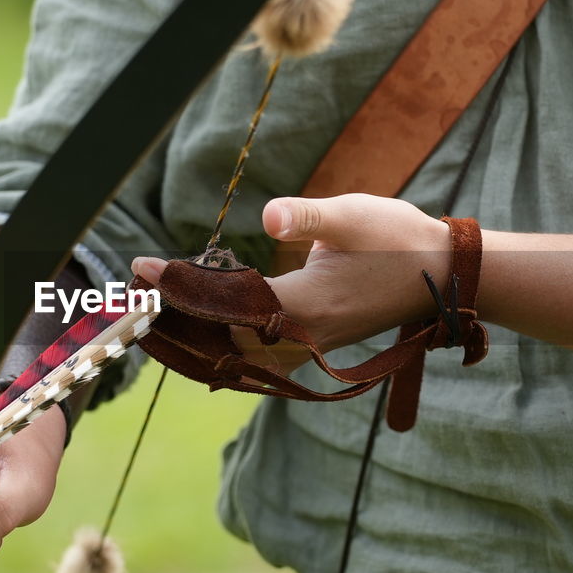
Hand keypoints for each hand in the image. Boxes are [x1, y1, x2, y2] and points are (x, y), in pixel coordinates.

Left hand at [132, 194, 449, 366]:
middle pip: (219, 339)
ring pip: (234, 354)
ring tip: (149, 317)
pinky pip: (253, 357)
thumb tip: (269, 215)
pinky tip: (196, 338)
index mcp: (307, 304)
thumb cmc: (398, 238)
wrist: (444, 277)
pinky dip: (219, 348)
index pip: (225, 301)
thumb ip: (309, 217)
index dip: (179, 288)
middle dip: (172, 319)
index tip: (141, 269)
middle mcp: (303, 335)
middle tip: (128, 299)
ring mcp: (309, 346)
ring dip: (192, 336)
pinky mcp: (313, 345)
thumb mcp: (354, 215)